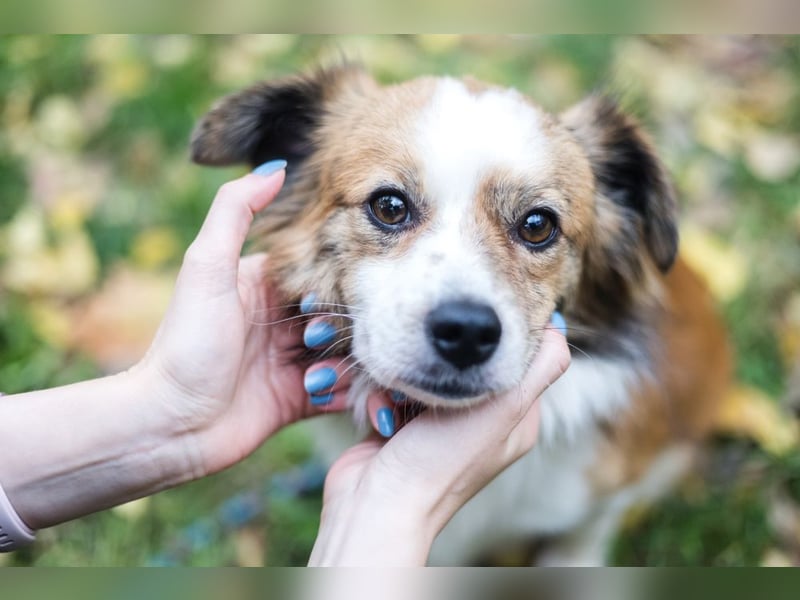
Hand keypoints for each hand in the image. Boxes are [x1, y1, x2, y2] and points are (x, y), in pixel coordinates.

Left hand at [135, 162, 346, 477]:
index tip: (335, 290)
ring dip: (342, 363)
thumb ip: (235, 212)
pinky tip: (325, 392)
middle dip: (341, 326)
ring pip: (343, 353)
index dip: (335, 279)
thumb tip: (276, 166)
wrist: (169, 422)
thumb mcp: (206, 268)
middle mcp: (282, 322)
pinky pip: (339, 391)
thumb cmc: (186, 342)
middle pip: (338, 313)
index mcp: (265, 286)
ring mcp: (293, 361)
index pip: (320, 271)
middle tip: (313, 339)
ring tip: (314, 373)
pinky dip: (343, 392)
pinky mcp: (300, 398)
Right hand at [308, 325, 570, 565]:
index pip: (516, 362)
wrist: (378, 503)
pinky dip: (385, 397)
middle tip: (432, 374)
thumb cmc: (443, 461)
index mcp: (516, 420)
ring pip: (425, 373)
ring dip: (406, 381)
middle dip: (441, 365)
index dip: (497, 345)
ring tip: (400, 398)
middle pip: (466, 365)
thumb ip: (538, 370)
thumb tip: (559, 329)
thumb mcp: (506, 411)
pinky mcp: (402, 424)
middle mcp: (482, 423)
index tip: (477, 333)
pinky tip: (382, 414)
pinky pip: (396, 389)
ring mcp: (439, 424)